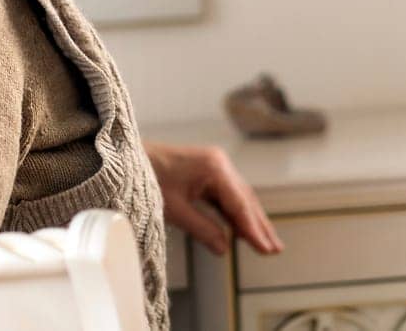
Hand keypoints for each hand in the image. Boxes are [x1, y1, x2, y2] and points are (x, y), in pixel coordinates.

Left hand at [144, 141, 282, 255]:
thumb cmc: (147, 177)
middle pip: (245, 199)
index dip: (253, 229)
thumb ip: (202, 229)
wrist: (129, 156)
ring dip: (252, 220)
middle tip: (275, 249)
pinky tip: (244, 228)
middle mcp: (219, 163)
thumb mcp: (174, 209)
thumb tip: (224, 248)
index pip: (239, 204)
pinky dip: (237, 213)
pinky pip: (228, 195)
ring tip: (267, 243)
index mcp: (214, 168)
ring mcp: (215, 166)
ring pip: (240, 197)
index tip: (266, 248)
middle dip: (260, 225)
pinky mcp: (207, 171)